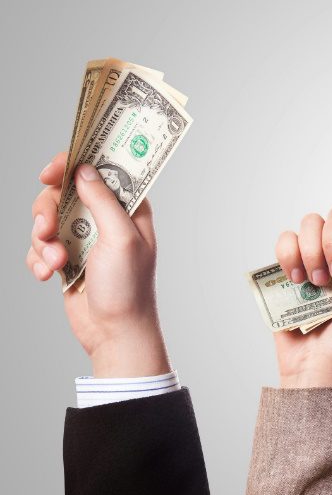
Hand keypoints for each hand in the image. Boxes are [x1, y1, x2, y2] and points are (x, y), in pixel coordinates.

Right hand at [26, 153, 168, 377]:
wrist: (114, 332)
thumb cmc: (128, 287)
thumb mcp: (121, 238)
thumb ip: (102, 201)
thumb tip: (85, 169)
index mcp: (129, 208)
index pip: (102, 169)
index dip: (75, 162)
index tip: (51, 171)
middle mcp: (106, 218)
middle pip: (64, 191)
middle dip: (47, 209)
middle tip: (46, 229)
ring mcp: (85, 237)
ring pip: (47, 218)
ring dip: (42, 240)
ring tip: (55, 262)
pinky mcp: (67, 256)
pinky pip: (40, 245)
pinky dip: (38, 258)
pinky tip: (48, 274)